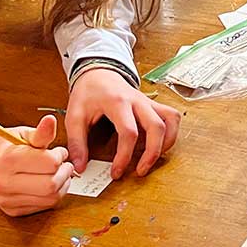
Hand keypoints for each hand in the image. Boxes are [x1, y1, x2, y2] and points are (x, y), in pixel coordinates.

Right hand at [0, 115, 72, 216]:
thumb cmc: (5, 146)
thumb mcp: (23, 134)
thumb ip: (40, 132)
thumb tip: (51, 120)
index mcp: (8, 160)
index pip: (49, 163)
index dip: (61, 156)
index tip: (60, 152)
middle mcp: (4, 183)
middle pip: (51, 185)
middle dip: (64, 173)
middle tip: (64, 164)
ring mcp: (7, 200)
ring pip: (50, 199)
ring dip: (62, 185)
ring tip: (57, 173)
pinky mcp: (12, 211)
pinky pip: (43, 207)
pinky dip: (52, 195)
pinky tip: (48, 183)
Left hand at [66, 68, 181, 179]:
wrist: (98, 73)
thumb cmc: (87, 93)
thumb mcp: (74, 116)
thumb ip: (76, 143)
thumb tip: (80, 167)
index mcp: (117, 102)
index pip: (129, 132)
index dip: (124, 156)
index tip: (116, 172)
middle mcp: (138, 101)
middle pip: (157, 127)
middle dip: (152, 153)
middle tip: (140, 171)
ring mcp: (148, 102)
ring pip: (170, 120)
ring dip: (166, 142)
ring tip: (153, 159)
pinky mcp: (153, 105)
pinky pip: (171, 117)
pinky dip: (170, 132)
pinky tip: (158, 144)